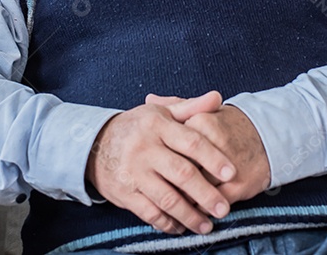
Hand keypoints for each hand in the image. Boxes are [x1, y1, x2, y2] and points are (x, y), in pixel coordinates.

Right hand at [85, 102, 235, 235]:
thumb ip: (190, 108)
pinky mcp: (125, 193)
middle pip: (182, 174)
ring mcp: (134, 172)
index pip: (191, 142)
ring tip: (207, 225)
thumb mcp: (161, 112)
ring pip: (167, 198)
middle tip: (224, 209)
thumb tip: (217, 97)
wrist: (95, 144)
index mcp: (158, 125)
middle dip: (206, 194)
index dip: (213, 158)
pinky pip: (150, 213)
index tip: (231, 173)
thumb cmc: (137, 128)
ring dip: (190, 215)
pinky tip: (181, 227)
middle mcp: (145, 148)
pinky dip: (167, 223)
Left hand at [146, 93, 270, 204]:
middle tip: (156, 188)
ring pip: (193, 189)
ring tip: (170, 204)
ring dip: (180, 200)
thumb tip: (149, 98)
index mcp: (201, 122)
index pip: (170, 145)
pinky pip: (209, 203)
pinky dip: (198, 209)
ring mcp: (226, 167)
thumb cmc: (228, 125)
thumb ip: (176, 105)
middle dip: (166, 182)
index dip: (159, 158)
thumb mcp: (204, 111)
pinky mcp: (237, 186)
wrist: (267, 137)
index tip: (151, 165)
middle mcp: (214, 144)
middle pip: (179, 168)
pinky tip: (190, 209)